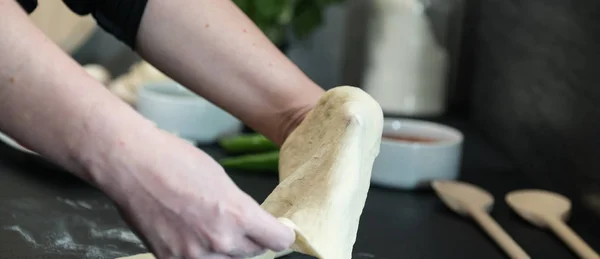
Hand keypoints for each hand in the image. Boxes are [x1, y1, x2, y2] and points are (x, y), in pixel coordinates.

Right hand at [95, 130, 293, 257]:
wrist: (131, 165)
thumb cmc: (175, 162)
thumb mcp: (221, 179)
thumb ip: (240, 207)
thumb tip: (250, 223)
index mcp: (238, 216)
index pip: (277, 240)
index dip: (281, 234)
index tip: (279, 231)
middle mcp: (220, 241)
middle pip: (253, 252)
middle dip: (251, 239)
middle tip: (239, 223)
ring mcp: (194, 255)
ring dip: (226, 249)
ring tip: (209, 225)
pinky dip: (200, 253)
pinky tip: (190, 233)